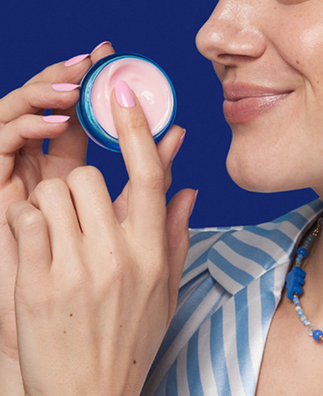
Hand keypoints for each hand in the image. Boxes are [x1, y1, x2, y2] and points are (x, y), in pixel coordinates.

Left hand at [6, 81, 191, 395]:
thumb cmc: (129, 341)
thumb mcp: (165, 289)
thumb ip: (176, 233)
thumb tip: (187, 188)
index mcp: (151, 252)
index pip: (149, 175)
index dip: (137, 128)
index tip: (122, 91)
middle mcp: (117, 255)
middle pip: (91, 177)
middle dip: (80, 183)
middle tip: (78, 207)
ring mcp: (75, 270)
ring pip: (53, 192)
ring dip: (50, 200)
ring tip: (55, 228)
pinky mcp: (35, 285)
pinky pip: (25, 220)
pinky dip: (25, 220)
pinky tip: (34, 241)